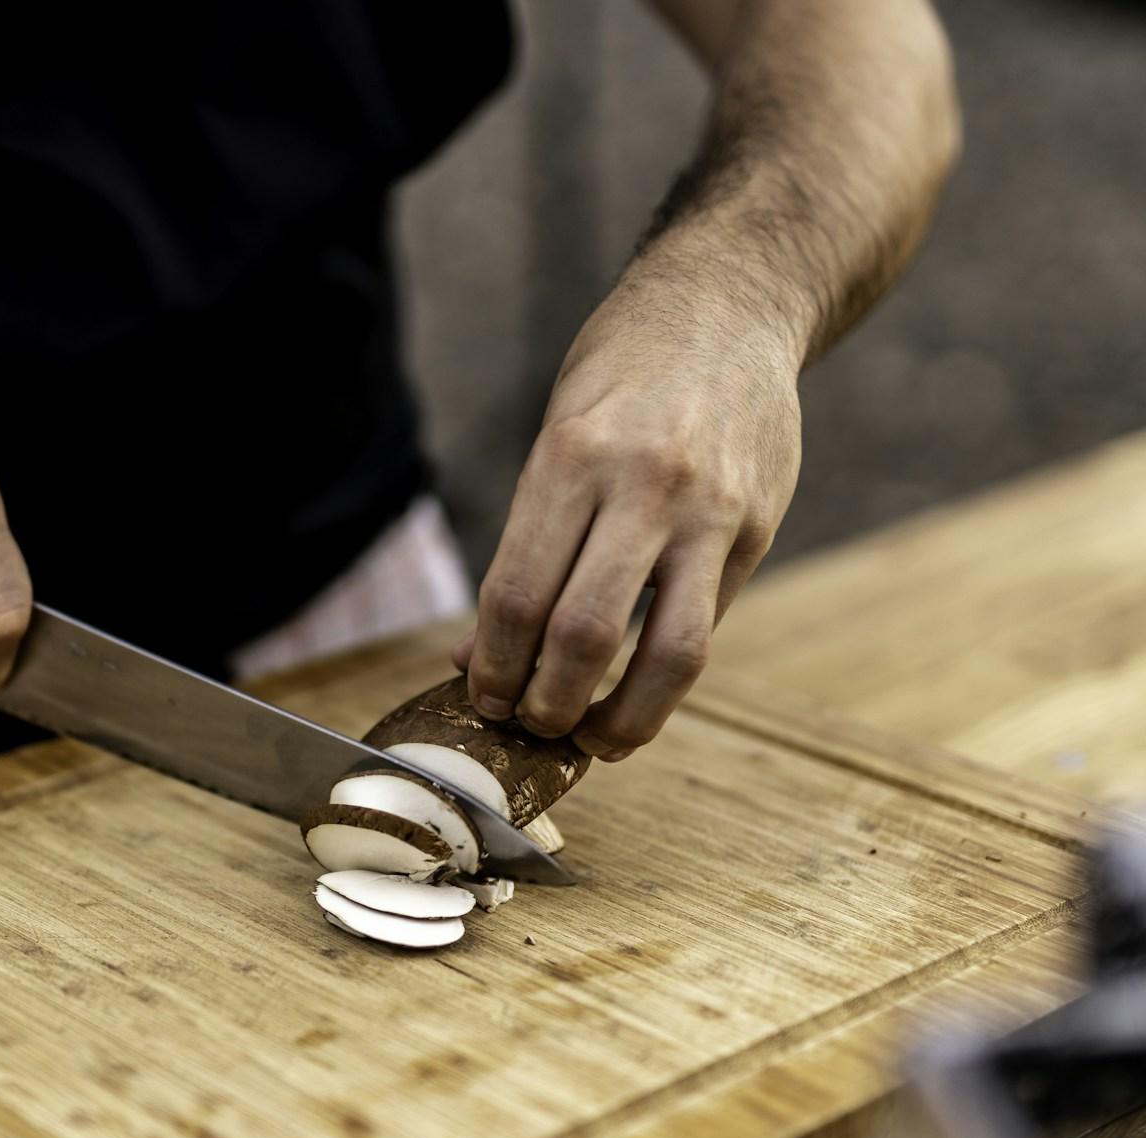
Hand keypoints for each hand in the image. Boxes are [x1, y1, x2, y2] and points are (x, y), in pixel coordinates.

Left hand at [456, 255, 802, 759]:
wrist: (731, 301)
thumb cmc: (621, 376)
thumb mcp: (555, 437)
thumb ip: (524, 550)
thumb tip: (475, 655)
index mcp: (571, 457)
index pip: (517, 595)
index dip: (493, 667)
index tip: (484, 697)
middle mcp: (642, 485)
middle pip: (583, 636)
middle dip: (547, 705)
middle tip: (530, 725)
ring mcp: (711, 510)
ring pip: (669, 654)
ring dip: (622, 719)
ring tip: (592, 740)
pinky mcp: (757, 528)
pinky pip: (707, 625)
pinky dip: (665, 677)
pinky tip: (638, 693)